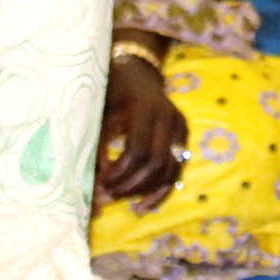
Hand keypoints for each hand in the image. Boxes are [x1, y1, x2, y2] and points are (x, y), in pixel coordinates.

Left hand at [97, 46, 188, 206]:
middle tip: (105, 197)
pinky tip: (142, 207)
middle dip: (129, 186)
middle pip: (155, 163)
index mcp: (144, 108)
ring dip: (143, 192)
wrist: (136, 72)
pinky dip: (160, 192)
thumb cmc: (110, 91)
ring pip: (168, 171)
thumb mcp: (99, 112)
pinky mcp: (183, 137)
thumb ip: (98, 146)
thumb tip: (96, 185)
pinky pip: (176, 171)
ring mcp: (179, 127)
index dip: (119, 173)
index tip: (99, 184)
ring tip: (119, 201)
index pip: (137, 150)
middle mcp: (168, 117)